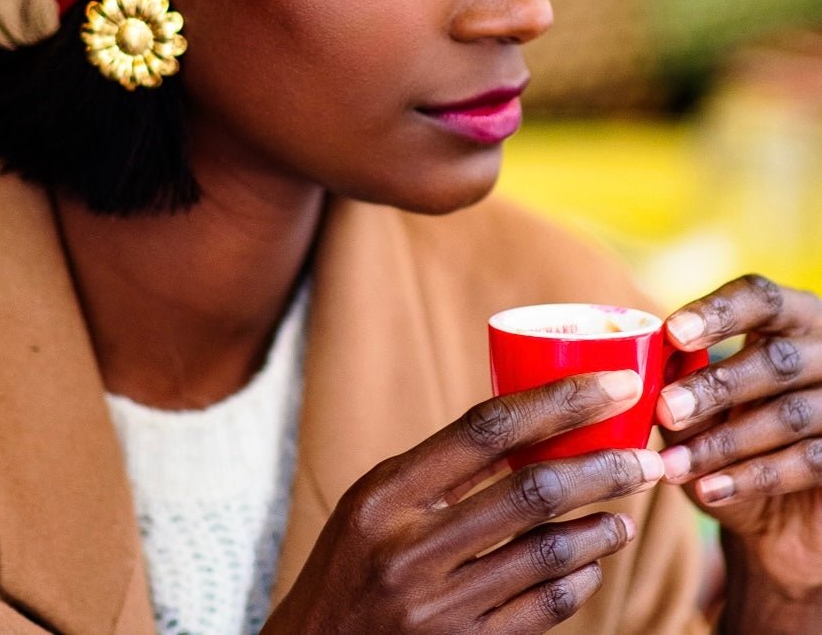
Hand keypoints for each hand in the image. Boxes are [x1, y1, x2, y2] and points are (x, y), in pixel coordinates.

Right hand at [264, 370, 663, 633]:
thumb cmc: (350, 564)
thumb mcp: (375, 502)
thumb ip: (441, 471)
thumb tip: (531, 425)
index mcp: (387, 495)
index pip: (486, 428)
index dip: (560, 401)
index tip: (616, 384)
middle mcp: (411, 550)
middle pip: (532, 491)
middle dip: (602, 467)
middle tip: (646, 455)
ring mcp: (437, 610)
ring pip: (548, 555)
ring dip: (601, 526)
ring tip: (627, 507)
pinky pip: (543, 611)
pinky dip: (579, 580)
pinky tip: (594, 562)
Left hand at [656, 274, 821, 608]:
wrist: (781, 512)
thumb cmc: (730, 429)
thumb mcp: (707, 400)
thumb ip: (682, 376)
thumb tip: (642, 361)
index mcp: (792, 318)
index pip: (760, 298)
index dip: (718, 312)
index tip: (672, 332)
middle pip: (775, 360)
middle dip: (716, 386)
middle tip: (665, 411)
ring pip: (789, 416)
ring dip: (724, 442)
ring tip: (672, 464)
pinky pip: (806, 464)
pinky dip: (751, 478)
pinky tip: (707, 489)